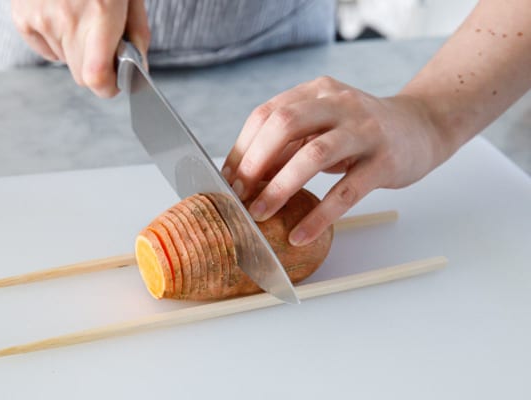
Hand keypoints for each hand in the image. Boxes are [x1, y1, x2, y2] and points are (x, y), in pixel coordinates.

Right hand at [11, 0, 149, 97]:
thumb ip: (137, 35)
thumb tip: (137, 67)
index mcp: (100, 13)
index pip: (96, 76)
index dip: (108, 87)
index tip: (116, 84)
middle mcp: (67, 18)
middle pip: (81, 76)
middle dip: (97, 68)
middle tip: (104, 45)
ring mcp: (41, 18)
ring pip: (65, 61)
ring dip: (77, 50)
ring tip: (81, 18)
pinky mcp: (22, 17)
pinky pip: (45, 49)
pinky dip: (57, 41)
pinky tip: (63, 17)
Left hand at [222, 76, 451, 245]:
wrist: (421, 127)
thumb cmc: (361, 132)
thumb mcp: (323, 126)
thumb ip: (289, 144)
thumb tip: (244, 176)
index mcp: (317, 93)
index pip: (267, 114)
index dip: (242, 148)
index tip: (226, 180)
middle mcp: (339, 104)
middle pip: (284, 124)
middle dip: (254, 163)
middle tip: (238, 196)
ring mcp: (364, 130)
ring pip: (314, 155)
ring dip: (279, 187)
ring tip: (260, 215)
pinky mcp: (384, 161)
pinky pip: (346, 192)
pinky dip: (319, 216)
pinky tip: (300, 235)